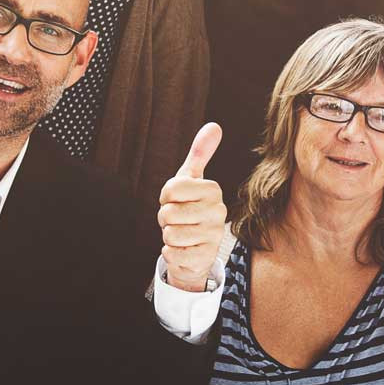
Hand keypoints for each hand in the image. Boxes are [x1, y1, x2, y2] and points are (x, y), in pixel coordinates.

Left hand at [158, 122, 225, 291]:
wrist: (197, 249)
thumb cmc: (190, 208)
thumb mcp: (192, 179)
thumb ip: (200, 153)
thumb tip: (215, 126)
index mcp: (212, 190)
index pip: (171, 188)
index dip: (165, 196)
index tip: (175, 200)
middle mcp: (217, 212)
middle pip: (168, 212)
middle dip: (165, 218)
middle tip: (178, 219)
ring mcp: (213, 236)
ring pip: (169, 234)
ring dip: (168, 236)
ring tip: (181, 234)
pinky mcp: (204, 258)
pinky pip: (172, 253)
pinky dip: (171, 253)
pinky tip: (183, 250)